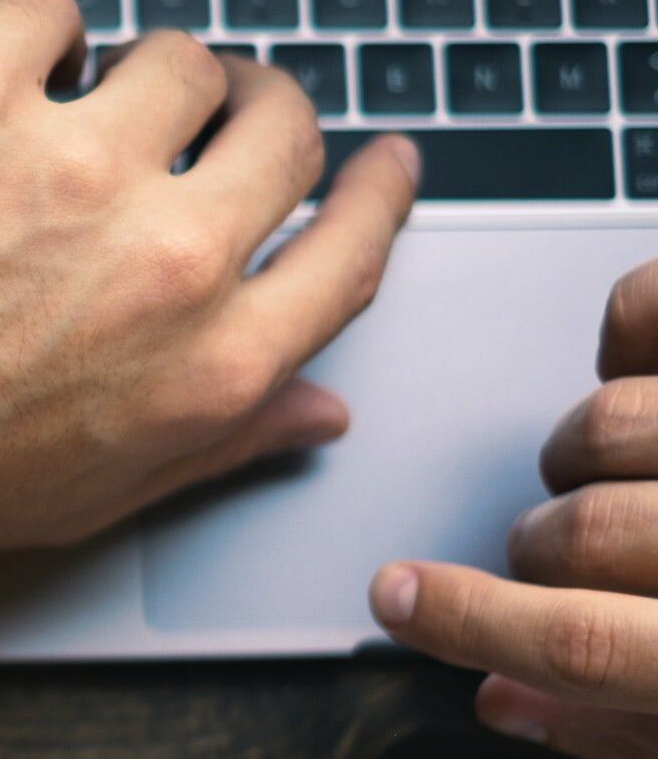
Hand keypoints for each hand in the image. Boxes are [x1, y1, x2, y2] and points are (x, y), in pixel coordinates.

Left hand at [0, 0, 418, 594]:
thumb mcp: (101, 488)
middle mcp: (160, 257)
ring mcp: (67, 165)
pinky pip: (50, 10)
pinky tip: (11, 73)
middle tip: (222, 107)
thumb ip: (226, 438)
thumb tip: (316, 405)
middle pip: (281, 126)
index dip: (378, 191)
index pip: (350, 248)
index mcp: (207, 360)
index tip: (381, 159)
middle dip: (262, 107)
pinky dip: (40, 32)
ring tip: (87, 104)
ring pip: (175, 55)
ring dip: (143, 73)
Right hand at [370, 255, 657, 756]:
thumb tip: (500, 697)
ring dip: (585, 451)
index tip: (393, 598)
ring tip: (613, 472)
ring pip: (607, 426)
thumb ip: (621, 721)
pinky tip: (632, 367)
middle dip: (541, 548)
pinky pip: (649, 309)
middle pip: (576, 532)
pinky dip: (627, 324)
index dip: (472, 626)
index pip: (587, 645)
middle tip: (549, 550)